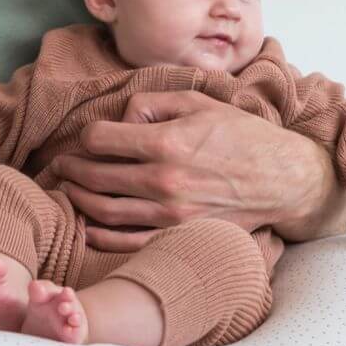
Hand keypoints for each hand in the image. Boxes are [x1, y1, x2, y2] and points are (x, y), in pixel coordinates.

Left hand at [50, 91, 327, 252]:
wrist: (284, 180)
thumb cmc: (242, 136)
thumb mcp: (199, 102)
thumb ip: (152, 104)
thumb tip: (120, 117)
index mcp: (166, 143)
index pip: (99, 139)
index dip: (86, 136)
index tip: (88, 138)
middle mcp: (163, 182)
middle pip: (94, 177)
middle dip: (70, 168)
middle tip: (61, 165)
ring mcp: (170, 215)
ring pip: (103, 212)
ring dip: (78, 199)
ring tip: (69, 189)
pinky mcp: (179, 237)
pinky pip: (127, 243)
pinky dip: (99, 236)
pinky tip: (87, 225)